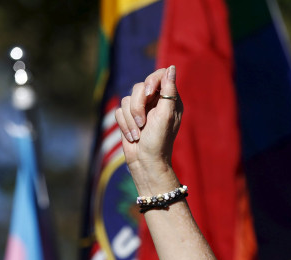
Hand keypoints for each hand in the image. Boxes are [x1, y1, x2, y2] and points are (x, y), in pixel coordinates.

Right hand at [115, 65, 182, 191]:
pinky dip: (124, 124)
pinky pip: (119, 110)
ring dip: (131, 119)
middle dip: (138, 106)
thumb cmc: (159, 140)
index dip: (151, 81)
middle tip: (143, 123)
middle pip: (138, 87)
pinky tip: (132, 136)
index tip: (150, 92)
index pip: (159, 75)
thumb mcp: (166, 114)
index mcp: (169, 99)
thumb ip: (169, 91)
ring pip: (126, 99)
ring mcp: (141, 109)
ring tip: (138, 134)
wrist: (145, 161)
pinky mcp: (128, 117)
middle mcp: (155, 102)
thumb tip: (171, 67)